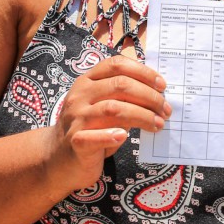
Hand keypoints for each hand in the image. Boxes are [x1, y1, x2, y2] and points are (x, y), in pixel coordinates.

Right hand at [47, 55, 170, 191]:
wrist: (57, 158)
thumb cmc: (90, 128)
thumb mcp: (104, 105)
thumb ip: (123, 96)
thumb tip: (158, 94)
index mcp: (87, 81)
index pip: (116, 65)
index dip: (143, 72)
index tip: (162, 86)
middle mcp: (80, 95)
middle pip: (120, 85)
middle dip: (149, 96)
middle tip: (166, 110)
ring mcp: (75, 118)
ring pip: (113, 109)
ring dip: (142, 116)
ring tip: (158, 124)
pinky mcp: (74, 142)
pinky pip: (93, 136)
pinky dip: (111, 135)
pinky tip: (124, 136)